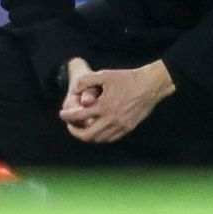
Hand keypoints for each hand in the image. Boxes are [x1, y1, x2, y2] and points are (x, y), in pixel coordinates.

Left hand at [58, 60, 175, 143]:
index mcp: (103, 106)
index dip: (66, 116)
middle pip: (86, 135)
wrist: (150, 85)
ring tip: (82, 128)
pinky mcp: (128, 128)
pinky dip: (101, 137)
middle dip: (74, 131)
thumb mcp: (104, 74)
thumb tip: (75, 89)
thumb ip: (86, 80)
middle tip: (70, 126)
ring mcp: (120, 126)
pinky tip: (98, 131)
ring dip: (87, 136)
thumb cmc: (127, 78)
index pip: (78, 116)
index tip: (62, 114)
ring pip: (99, 139)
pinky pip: (111, 139)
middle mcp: (111, 119)